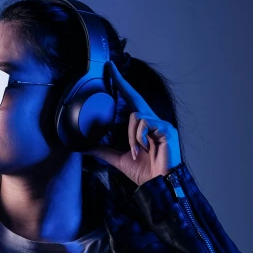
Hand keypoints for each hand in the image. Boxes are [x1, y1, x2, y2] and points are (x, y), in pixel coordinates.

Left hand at [83, 60, 181, 185]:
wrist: (159, 185)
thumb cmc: (144, 171)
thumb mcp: (118, 158)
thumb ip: (103, 151)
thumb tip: (85, 147)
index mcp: (143, 125)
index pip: (130, 101)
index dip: (121, 86)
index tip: (110, 71)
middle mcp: (153, 120)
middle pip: (134, 97)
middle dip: (121, 82)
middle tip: (108, 66)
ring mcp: (161, 123)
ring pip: (135, 115)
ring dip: (131, 135)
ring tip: (136, 151)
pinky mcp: (167, 129)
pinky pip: (144, 123)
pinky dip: (138, 137)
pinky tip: (143, 149)